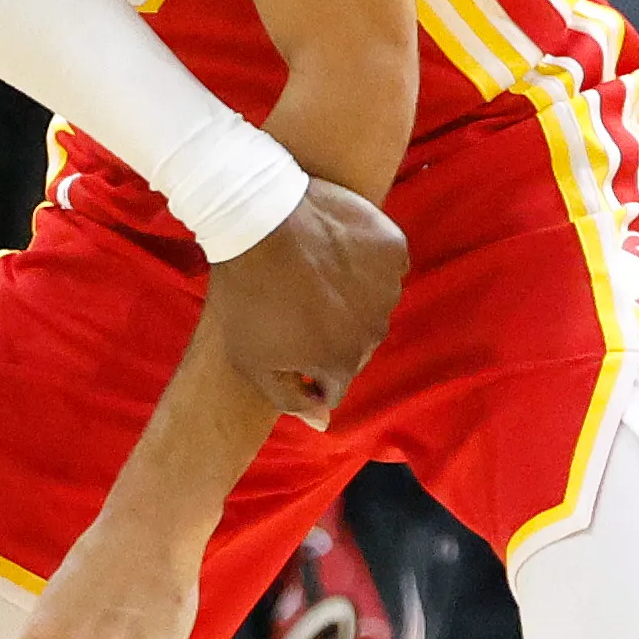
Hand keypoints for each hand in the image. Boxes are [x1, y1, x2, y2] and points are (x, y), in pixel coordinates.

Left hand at [197, 180, 404, 427]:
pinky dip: (367, 264)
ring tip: (313, 273)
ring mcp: (387, 288)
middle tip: (296, 304)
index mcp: (342, 361)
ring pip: (374, 306)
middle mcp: (375, 331)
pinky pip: (387, 268)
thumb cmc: (246, 292)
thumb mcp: (251, 360)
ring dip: (352, 298)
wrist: (255, 217)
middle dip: (331, 333)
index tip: (287, 339)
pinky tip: (335, 251)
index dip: (307, 366)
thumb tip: (324, 422)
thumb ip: (290, 399)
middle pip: (356, 345)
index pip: (334, 382)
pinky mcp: (392, 249)